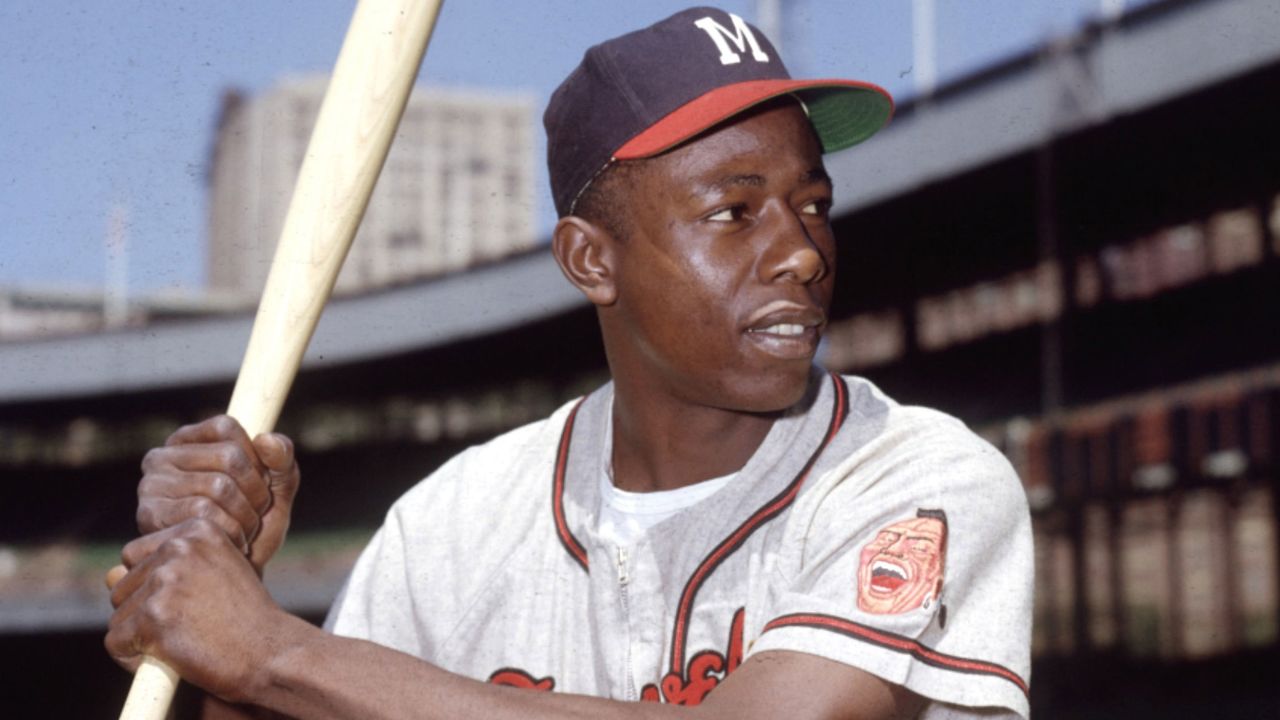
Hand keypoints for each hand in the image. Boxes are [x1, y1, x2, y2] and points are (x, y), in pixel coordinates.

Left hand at [105, 518, 309, 703]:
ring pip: (118, 614)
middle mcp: (179, 546)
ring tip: (182, 641)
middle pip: (122, 583)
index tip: (187, 602)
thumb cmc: (246, 617)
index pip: (136, 553)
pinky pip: (116, 642)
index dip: (153, 585)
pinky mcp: (153, 617)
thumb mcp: (214, 575)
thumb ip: (165, 570)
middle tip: (185, 626)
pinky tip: (169, 658)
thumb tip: (108, 574)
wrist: (270, 652)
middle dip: (142, 611)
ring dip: (139, 636)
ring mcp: (165, 581)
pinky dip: (134, 658)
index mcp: (198, 528)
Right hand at [136, 415, 299, 574]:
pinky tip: (231, 544)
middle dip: (257, 491)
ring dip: (246, 515)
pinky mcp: (149, 515)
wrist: (235, 579)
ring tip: (246, 532)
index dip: (255, 457)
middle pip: (229, 457)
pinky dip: (230, 530)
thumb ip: (282, 460)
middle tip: (257, 516)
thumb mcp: (276, 489)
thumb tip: (266, 439)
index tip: (261, 483)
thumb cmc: (254, 527)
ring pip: (219, 485)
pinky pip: (203, 513)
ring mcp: (151, 485)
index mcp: (188, 441)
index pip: (226, 427)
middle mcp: (161, 457)